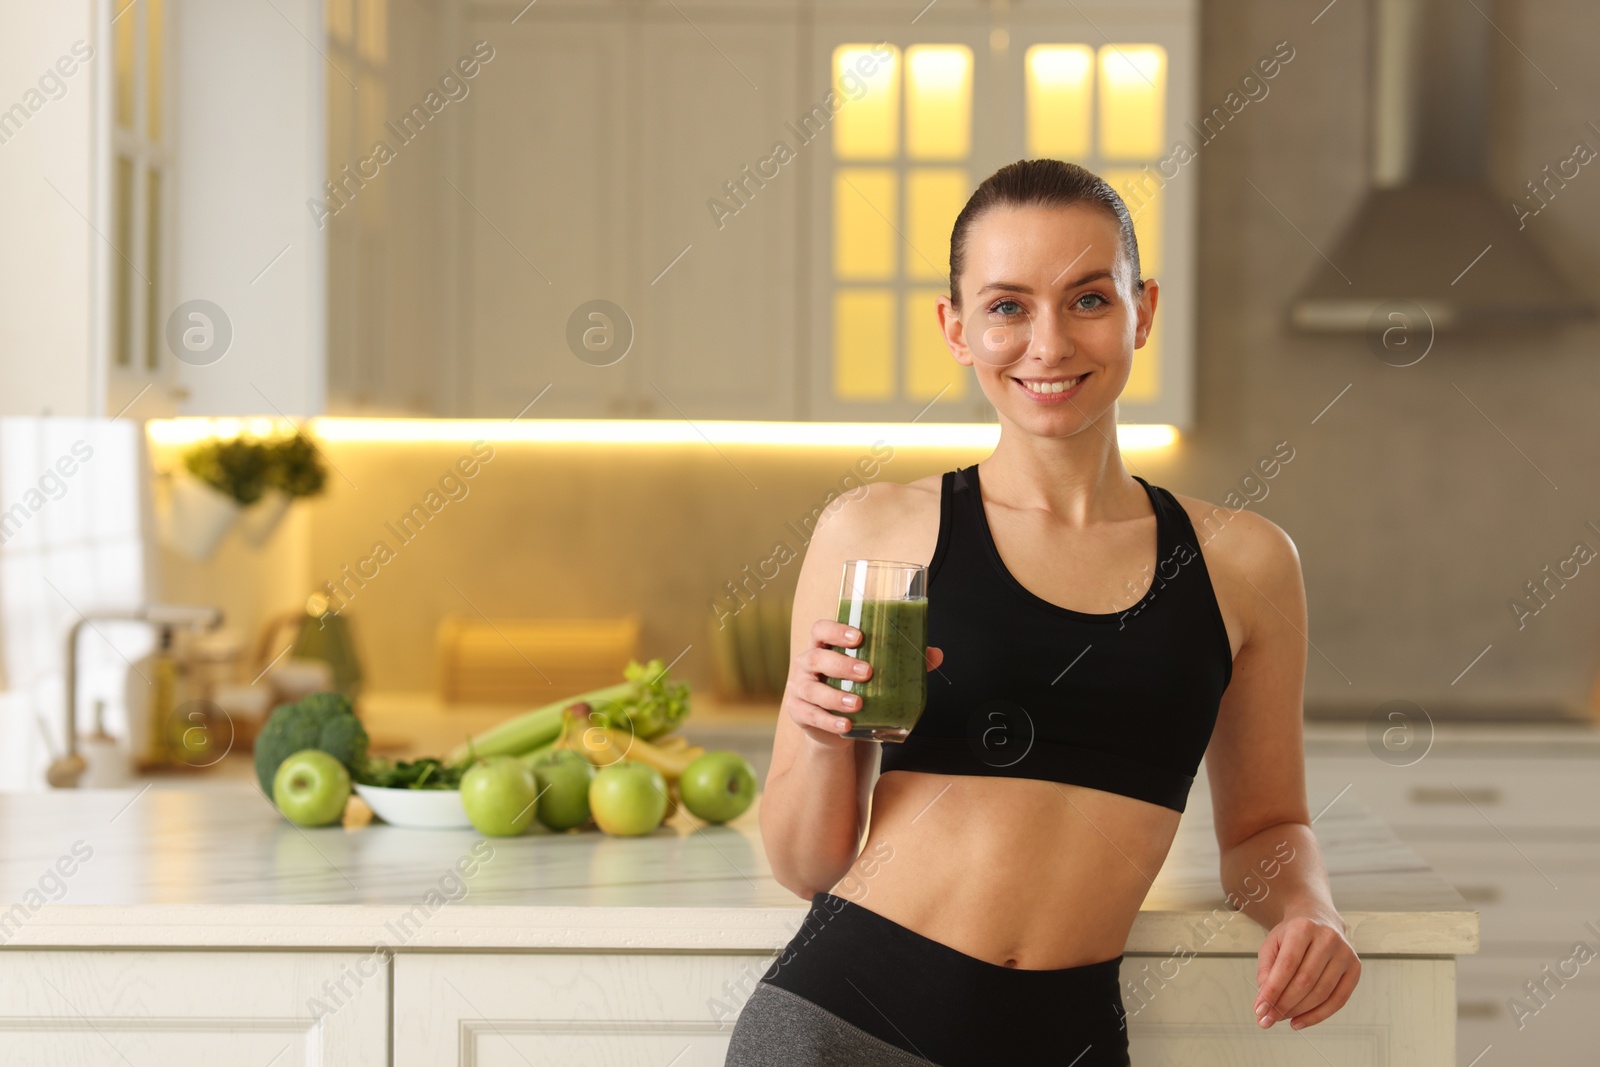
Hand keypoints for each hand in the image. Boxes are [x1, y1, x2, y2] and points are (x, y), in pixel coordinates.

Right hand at [783, 619, 942, 749]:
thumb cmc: (855, 688)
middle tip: (867, 673)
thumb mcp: (874, 674)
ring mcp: (799, 688)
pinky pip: (810, 716)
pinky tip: (846, 725)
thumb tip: (935, 654)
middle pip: (816, 658)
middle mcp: (806, 664)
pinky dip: (829, 721)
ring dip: (835, 697)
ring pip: (811, 690)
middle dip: (841, 664)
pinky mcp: (798, 712)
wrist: (836, 724)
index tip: (859, 637)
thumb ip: (903, 662)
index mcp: (823, 646)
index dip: (836, 630)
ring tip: (859, 704)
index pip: (820, 629)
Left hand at [1253, 913, 1359, 1029]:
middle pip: (1305, 981)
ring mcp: (1345, 953)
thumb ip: (1266, 970)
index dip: (1272, 990)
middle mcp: (1328, 938)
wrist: (1318, 918)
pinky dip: (1318, 1015)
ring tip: (1281, 1019)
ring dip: (1299, 1012)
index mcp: (1303, 927)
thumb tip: (1265, 1000)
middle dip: (1283, 1005)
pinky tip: (1300, 1021)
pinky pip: (1338, 1000)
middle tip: (1267, 1019)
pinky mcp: (1355, 968)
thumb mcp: (1272, 943)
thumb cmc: (1292, 934)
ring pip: (1321, 993)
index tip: (1259, 1010)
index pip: (1287, 964)